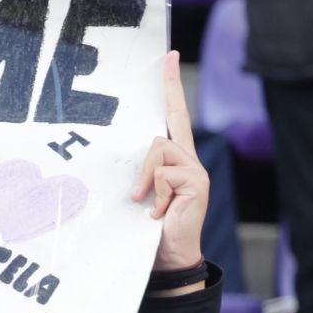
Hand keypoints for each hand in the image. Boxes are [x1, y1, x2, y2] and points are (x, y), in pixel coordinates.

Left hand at [129, 50, 208, 273]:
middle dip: (144, 155)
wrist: (168, 257)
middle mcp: (188, 158)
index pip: (174, 113)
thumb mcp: (137, 194)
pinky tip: (157, 213)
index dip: (171, 85)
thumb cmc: (147, 228)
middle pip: (161, 132)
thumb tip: (116, 157)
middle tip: (137, 172)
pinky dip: (154, 193)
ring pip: (157, 150)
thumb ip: (136, 172)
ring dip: (144, 178)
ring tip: (143, 204)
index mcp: (173, 158)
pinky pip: (163, 173)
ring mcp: (195, 169)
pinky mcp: (196, 181)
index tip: (169, 55)